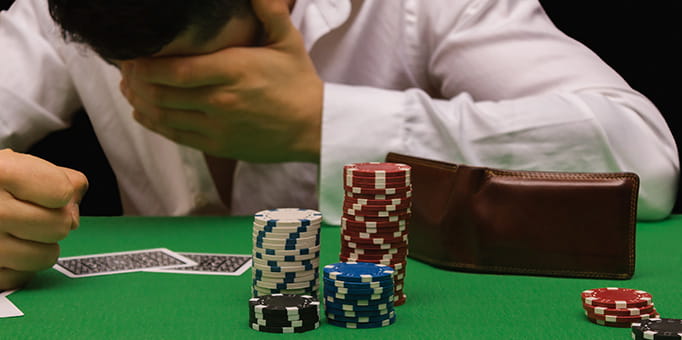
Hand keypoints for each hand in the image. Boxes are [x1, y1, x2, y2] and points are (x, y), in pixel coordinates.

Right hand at [0, 149, 87, 289]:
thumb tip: (76, 201)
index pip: (62, 193)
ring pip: (46, 256)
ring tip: (22, 232)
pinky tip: (6, 248)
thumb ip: (56, 176)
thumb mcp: (14, 165)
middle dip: (56, 220)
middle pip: (59, 226)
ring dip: (42, 246)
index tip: (47, 191)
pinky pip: (22, 276)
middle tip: (35, 214)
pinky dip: (21, 266)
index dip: (62, 192)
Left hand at [120, 0, 322, 162]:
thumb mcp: (288, 41)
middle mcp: (220, 100)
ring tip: (129, 88)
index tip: (131, 54)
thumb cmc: (299, 82)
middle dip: (136, 81)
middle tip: (126, 69)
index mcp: (233, 70)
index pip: (174, 70)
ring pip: (164, 116)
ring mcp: (217, 126)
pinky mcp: (217, 145)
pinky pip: (175, 135)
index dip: (144, 64)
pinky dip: (153, 123)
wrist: (313, 127)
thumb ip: (269, 10)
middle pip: (162, 93)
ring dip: (140, 101)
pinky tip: (143, 112)